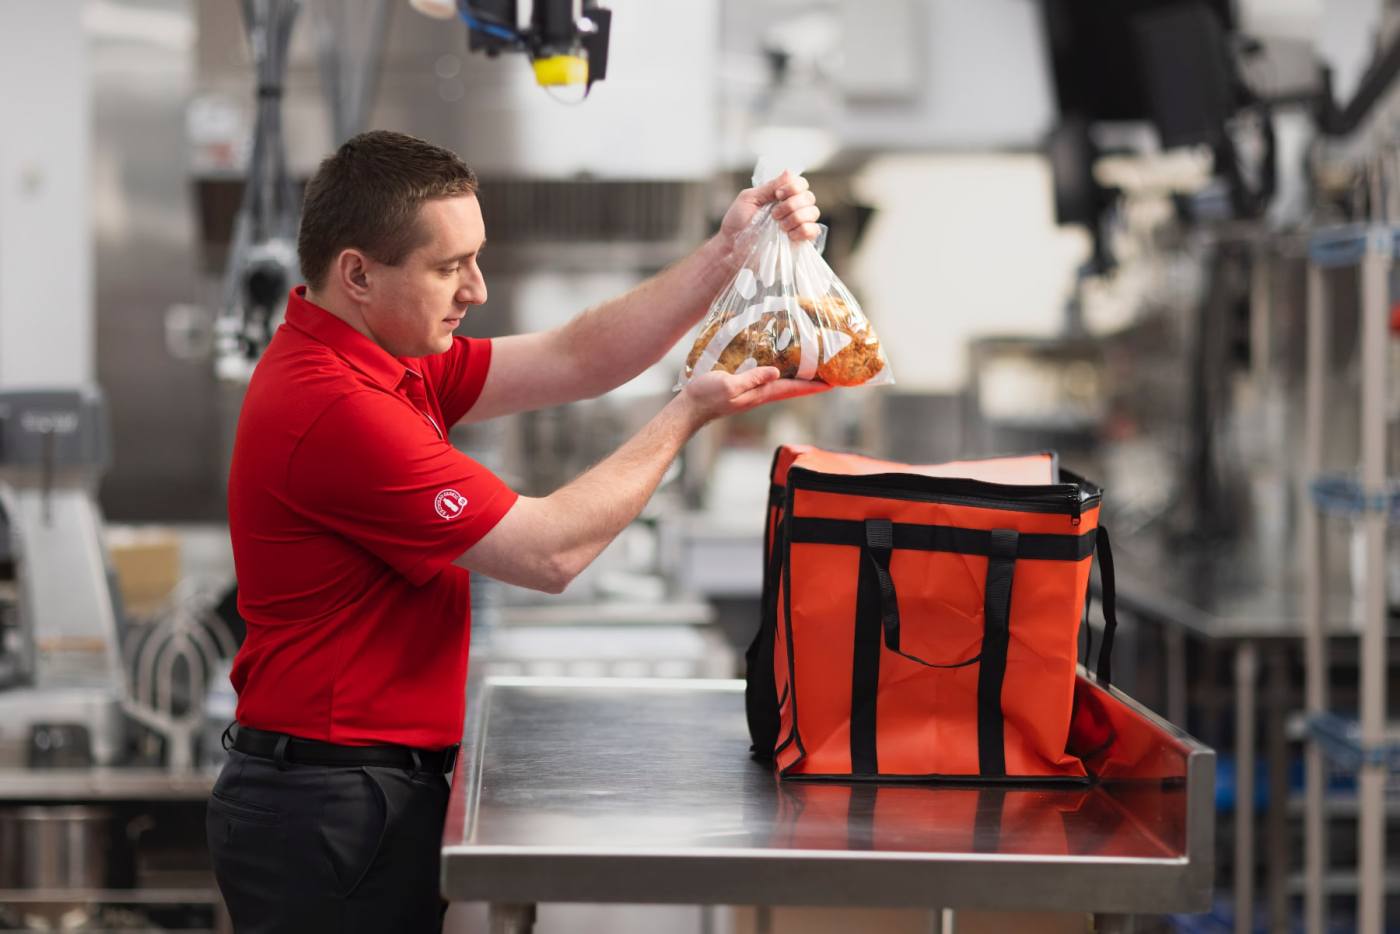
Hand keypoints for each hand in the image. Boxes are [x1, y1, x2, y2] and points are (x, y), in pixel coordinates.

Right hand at [679, 366, 829, 426]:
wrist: (689, 408)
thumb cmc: (706, 396)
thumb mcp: (728, 384)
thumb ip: (751, 378)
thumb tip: (775, 371)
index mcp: (761, 394)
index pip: (794, 389)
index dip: (814, 385)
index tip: (835, 382)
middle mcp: (761, 394)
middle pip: (794, 388)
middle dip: (813, 383)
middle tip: (832, 375)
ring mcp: (753, 393)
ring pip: (784, 385)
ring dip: (801, 379)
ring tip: (815, 370)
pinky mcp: (745, 389)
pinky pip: (770, 381)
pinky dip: (783, 375)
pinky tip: (783, 368)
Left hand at [718, 170, 821, 248]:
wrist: (733, 248)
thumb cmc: (737, 223)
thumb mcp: (749, 199)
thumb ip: (769, 187)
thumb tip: (789, 171)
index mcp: (782, 196)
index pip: (801, 183)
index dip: (793, 187)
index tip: (777, 195)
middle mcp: (793, 208)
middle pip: (809, 197)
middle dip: (792, 204)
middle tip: (774, 215)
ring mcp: (798, 225)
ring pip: (813, 212)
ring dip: (796, 217)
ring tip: (779, 226)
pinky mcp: (800, 241)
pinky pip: (814, 230)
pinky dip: (803, 230)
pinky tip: (789, 235)